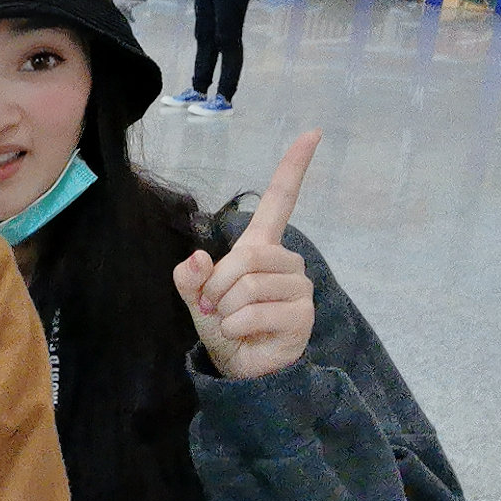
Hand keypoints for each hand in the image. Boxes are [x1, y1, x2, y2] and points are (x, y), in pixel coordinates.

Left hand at [172, 131, 320, 379]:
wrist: (239, 367)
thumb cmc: (222, 324)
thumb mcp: (196, 297)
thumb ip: (188, 277)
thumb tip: (196, 258)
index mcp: (260, 247)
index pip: (281, 200)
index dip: (293, 167)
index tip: (312, 133)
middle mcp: (285, 261)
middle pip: (245, 257)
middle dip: (217, 284)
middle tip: (214, 306)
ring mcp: (298, 287)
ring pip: (248, 284)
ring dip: (225, 307)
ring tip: (230, 319)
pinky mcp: (302, 314)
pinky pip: (255, 310)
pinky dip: (235, 325)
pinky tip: (244, 333)